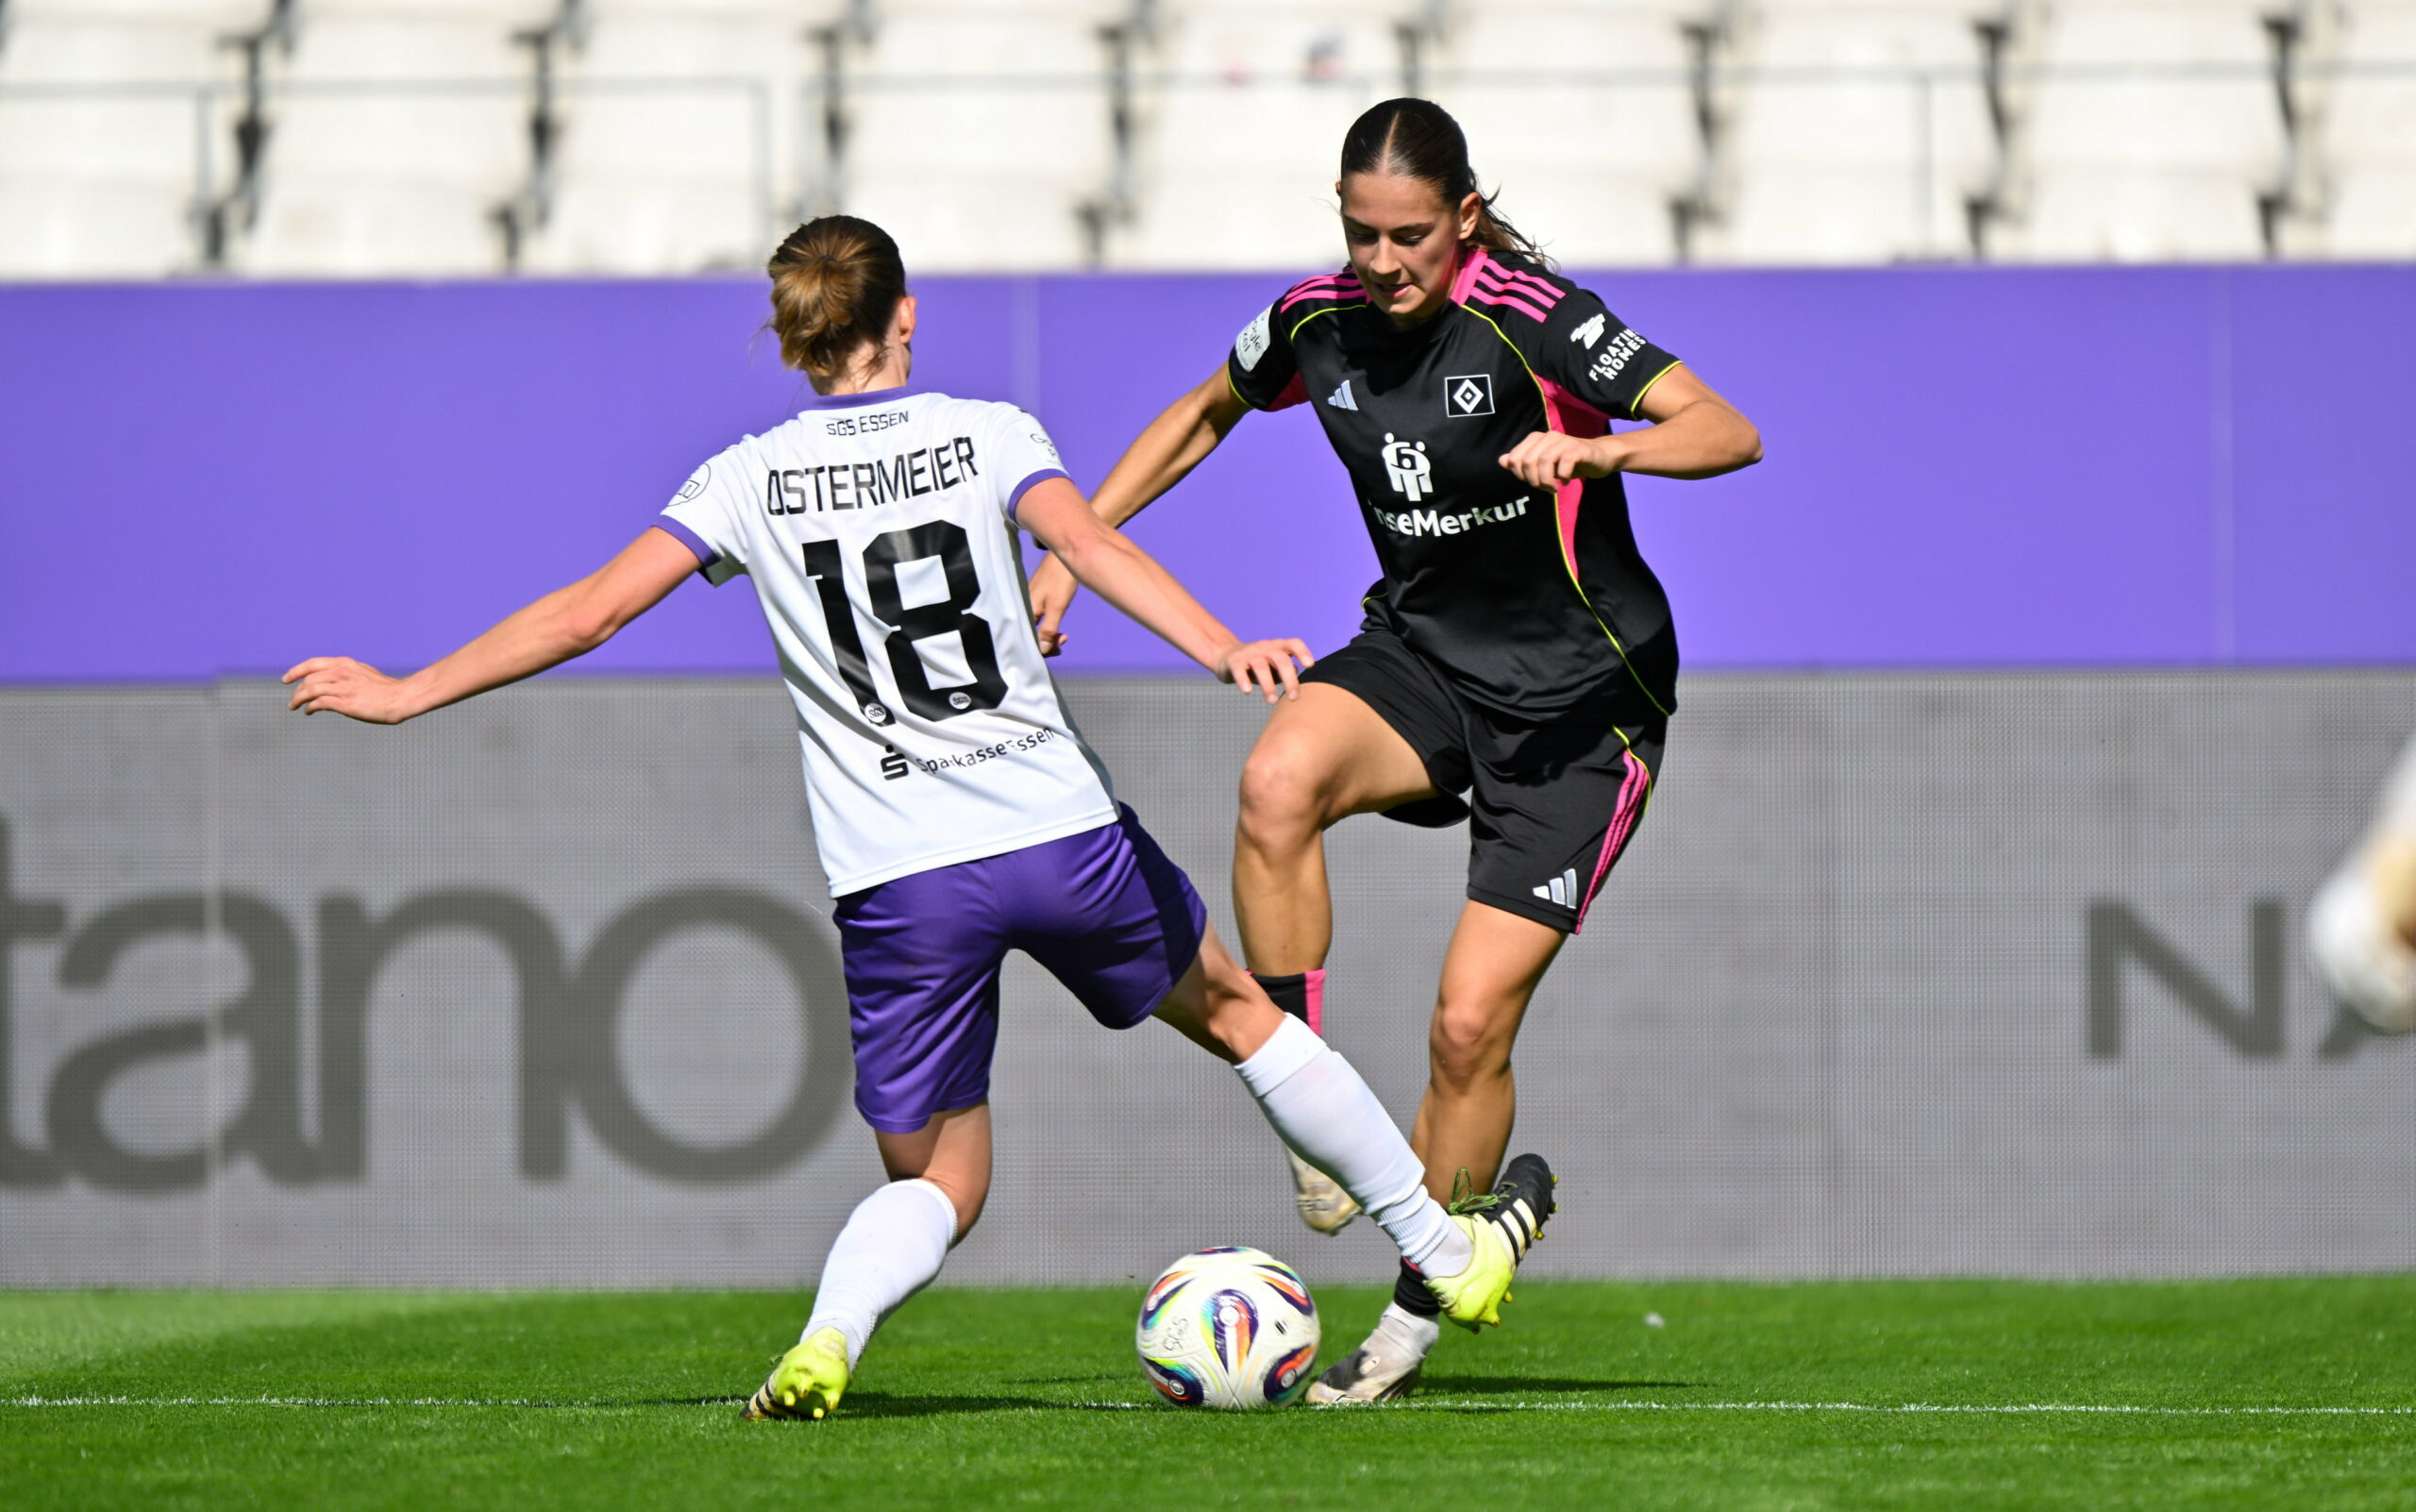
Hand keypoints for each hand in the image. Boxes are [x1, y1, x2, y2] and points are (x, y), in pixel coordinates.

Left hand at [283, 657, 419, 723]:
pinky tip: (309, 712)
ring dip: (298, 699)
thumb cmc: (385, 689)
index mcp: (345, 663)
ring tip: (295, 707)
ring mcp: (343, 687)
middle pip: (308, 679)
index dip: (296, 671)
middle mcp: (341, 672)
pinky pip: (318, 703)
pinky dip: (309, 707)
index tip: (287, 679)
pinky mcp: (345, 703)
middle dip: (296, 690)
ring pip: (309, 690)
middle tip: (293, 701)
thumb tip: (333, 680)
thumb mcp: (363, 673)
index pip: (312, 664)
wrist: (401, 698)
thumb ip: (347, 673)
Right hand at [1029, 552, 1078, 656]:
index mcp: (1025, 612)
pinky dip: (1048, 627)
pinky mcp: (1036, 601)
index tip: (1060, 646)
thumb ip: (1049, 629)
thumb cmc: (1059, 579)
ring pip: (1035, 629)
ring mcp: (1029, 604)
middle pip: (1030, 636)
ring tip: (1064, 635)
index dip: (1042, 649)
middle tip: (1064, 639)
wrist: (1064, 555)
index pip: (1027, 640)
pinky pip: (1038, 621)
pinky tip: (1057, 627)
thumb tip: (1043, 650)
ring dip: (1049, 636)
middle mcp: (1023, 609)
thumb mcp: (1056, 607)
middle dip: (1046, 644)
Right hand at [1214, 639, 1313, 702]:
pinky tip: (1248, 691)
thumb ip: (1286, 671)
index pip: (1293, 644)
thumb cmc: (1258, 665)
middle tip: (1294, 698)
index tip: (1310, 665)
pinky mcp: (1234, 661)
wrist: (1226, 656)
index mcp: (1278, 647)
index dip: (1303, 652)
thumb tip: (1298, 676)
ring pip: (1261, 667)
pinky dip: (1244, 680)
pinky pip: (1239, 670)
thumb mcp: (1274, 666)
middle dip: (1290, 679)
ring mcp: (1249, 653)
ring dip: (1268, 685)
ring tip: (1272, 701)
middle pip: (1281, 660)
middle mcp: (1265, 647)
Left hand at [1498, 432, 1619, 489]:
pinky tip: (1566, 482)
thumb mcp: (1543, 466)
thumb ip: (1522, 462)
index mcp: (1536, 438)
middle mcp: (1548, 436)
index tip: (1533, 483)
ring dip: (1547, 480)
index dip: (1519, 474)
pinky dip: (1563, 476)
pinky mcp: (1579, 449)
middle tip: (1544, 488)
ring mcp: (1564, 441)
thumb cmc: (1568, 463)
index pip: (1515, 457)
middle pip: (1528, 460)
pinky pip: (1564, 462)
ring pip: (1544, 461)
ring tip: (1553, 488)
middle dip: (1533, 480)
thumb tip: (1502, 460)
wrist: (1599, 458)